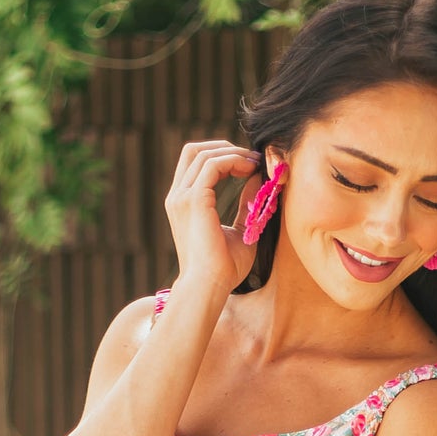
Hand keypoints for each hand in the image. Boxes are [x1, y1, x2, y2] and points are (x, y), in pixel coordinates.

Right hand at [164, 140, 264, 298]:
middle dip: (225, 148)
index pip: (195, 163)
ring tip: (255, 163)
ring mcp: (182, 197)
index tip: (248, 164)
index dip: (222, 156)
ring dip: (233, 154)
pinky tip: (250, 170)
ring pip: (205, 154)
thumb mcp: (240, 229)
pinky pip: (214, 165)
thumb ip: (246, 203)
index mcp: (183, 203)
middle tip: (252, 158)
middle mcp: (178, 196)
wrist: (209, 287)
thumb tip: (258, 179)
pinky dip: (234, 162)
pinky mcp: (194, 199)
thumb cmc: (224, 268)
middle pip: (195, 150)